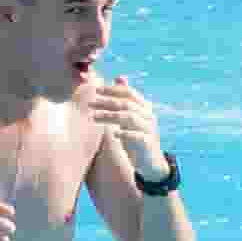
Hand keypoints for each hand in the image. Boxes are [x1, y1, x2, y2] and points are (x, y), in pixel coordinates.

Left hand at [79, 70, 164, 184]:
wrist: (152, 163)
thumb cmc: (137, 137)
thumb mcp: (132, 117)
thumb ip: (126, 99)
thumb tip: (119, 77)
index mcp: (145, 107)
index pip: (128, 92)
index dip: (112, 89)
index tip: (95, 89)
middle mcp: (149, 115)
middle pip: (126, 103)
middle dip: (106, 102)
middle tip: (90, 103)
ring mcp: (150, 129)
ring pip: (129, 117)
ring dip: (110, 116)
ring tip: (94, 117)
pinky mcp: (149, 143)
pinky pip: (136, 135)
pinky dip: (124, 133)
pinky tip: (113, 134)